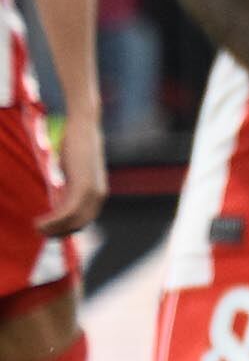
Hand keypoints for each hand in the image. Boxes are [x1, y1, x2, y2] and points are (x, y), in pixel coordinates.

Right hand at [40, 119, 104, 238]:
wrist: (83, 127)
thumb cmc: (75, 145)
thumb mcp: (72, 170)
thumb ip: (68, 186)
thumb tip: (57, 198)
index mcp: (98, 192)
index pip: (85, 220)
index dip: (67, 229)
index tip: (50, 232)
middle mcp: (99, 195)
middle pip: (79, 224)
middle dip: (59, 232)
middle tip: (40, 233)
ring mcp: (93, 192)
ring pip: (73, 221)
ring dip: (53, 229)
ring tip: (37, 229)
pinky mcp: (83, 186)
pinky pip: (68, 212)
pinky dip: (54, 220)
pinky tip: (40, 222)